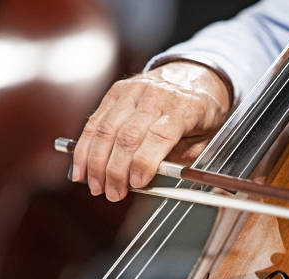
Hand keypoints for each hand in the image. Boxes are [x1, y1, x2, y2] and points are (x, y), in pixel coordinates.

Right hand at [72, 61, 230, 200]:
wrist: (194, 75)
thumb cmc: (202, 111)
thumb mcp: (206, 137)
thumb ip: (182, 158)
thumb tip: (153, 178)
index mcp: (184, 106)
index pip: (159, 135)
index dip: (144, 162)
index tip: (136, 183)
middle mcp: (156, 95)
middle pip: (128, 134)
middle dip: (116, 169)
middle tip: (113, 193)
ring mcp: (133, 91)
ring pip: (106, 128)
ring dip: (96, 162)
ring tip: (95, 186)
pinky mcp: (116, 91)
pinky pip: (96, 120)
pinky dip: (85, 147)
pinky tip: (82, 167)